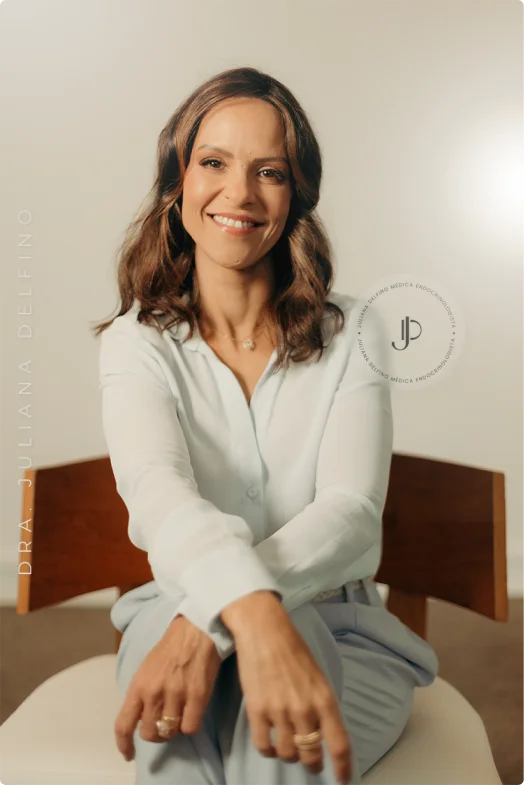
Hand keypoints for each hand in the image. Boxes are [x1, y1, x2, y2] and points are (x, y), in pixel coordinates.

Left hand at [114, 614, 220, 761]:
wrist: (196, 629)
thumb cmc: (171, 647)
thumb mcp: (146, 668)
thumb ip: (142, 692)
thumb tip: (141, 716)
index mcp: (138, 685)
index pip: (123, 724)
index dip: (124, 744)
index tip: (128, 753)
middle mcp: (154, 693)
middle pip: (149, 733)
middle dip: (155, 733)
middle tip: (162, 724)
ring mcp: (176, 695)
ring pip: (170, 732)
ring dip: (173, 729)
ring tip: (179, 714)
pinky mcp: (197, 697)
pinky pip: (190, 727)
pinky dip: (190, 725)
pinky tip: (192, 712)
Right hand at [226, 597, 352, 784]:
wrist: (263, 629)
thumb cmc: (292, 648)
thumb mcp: (317, 676)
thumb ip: (321, 705)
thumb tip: (322, 731)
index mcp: (324, 699)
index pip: (339, 744)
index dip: (343, 767)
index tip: (342, 780)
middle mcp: (304, 709)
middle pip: (311, 755)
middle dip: (312, 764)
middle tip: (311, 763)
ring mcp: (279, 711)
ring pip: (287, 754)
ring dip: (289, 755)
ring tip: (287, 745)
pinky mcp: (256, 711)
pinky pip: (263, 746)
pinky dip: (268, 750)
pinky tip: (270, 742)